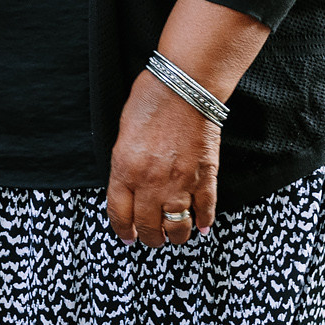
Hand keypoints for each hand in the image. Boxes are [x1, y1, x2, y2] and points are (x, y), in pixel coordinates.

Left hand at [107, 71, 219, 246]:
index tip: (128, 237)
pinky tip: (201, 226)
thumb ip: (125, 165)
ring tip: (175, 236)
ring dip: (176, 236)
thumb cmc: (151, 100)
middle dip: (150, 238)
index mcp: (125, 170)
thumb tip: (129, 186)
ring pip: (177, 226)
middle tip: (152, 239)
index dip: (124, 230)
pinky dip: (204, 221)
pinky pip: (205, 209)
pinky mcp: (205, 176)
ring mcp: (180, 182)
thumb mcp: (123, 134)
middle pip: (149, 226)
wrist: (185, 85)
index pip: (120, 214)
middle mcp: (151, 183)